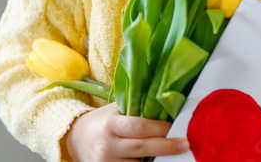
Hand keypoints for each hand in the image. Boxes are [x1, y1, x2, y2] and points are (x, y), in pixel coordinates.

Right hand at [61, 102, 189, 160]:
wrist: (75, 138)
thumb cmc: (103, 120)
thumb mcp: (116, 110)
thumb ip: (137, 108)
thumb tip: (167, 104)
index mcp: (111, 124)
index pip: (139, 127)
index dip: (159, 128)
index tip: (176, 127)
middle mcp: (107, 145)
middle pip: (142, 148)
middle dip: (166, 147)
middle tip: (185, 145)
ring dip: (158, 160)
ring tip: (175, 155)